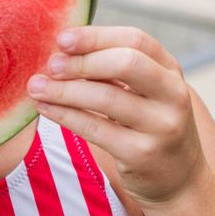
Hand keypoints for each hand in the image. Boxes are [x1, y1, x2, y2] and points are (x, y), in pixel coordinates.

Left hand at [26, 26, 204, 207]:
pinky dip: (65, 115)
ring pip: (106, 98)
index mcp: (171, 71)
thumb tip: (61, 51)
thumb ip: (113, 71)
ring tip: (35, 86)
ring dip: (64, 90)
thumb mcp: (144, 93)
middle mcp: (172, 95)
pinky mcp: (141, 154)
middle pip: (127, 63)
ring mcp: (160, 126)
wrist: (179, 179)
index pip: (135, 40)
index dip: (96, 36)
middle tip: (50, 64)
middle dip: (82, 62)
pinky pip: (95, 129)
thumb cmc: (149, 126)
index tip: (62, 38)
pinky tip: (44, 108)